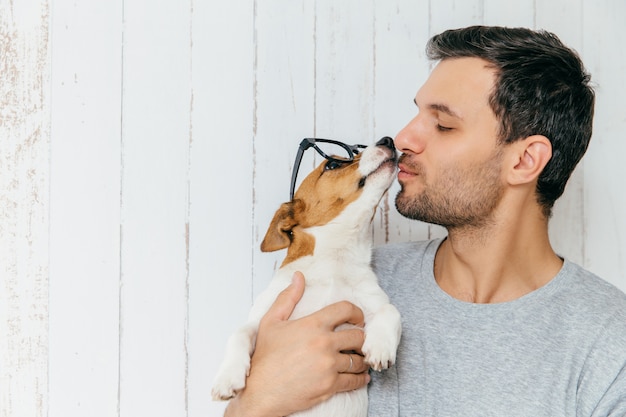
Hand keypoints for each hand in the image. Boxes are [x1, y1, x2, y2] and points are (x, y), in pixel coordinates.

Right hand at [224, 271, 369, 416]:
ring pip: (359, 359)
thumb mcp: (271, 322)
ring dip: (360, 359)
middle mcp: (324, 343)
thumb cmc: (265, 358)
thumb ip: (288, 297)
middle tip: (357, 341)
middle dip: (360, 338)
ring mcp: (329, 365)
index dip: (356, 312)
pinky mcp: (330, 386)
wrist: (260, 392)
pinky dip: (360, 378)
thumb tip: (299, 277)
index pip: (346, 309)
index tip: (357, 319)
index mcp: (312, 325)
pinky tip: (359, 376)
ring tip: (358, 359)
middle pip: (358, 336)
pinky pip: (355, 380)